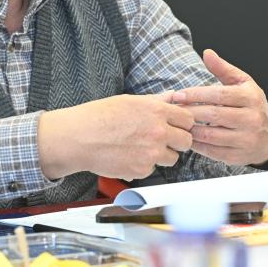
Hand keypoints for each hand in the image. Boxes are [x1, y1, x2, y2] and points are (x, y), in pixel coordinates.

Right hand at [38, 94, 194, 180]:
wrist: (79, 138)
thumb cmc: (99, 116)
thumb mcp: (129, 101)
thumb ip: (156, 101)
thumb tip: (173, 96)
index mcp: (156, 111)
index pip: (188, 120)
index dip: (183, 124)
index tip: (176, 126)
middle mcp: (158, 132)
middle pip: (186, 141)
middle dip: (177, 141)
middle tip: (163, 140)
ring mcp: (151, 153)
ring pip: (172, 158)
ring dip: (162, 155)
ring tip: (142, 148)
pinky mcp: (142, 170)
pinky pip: (153, 169)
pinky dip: (144, 165)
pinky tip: (129, 156)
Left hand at [171, 49, 267, 165]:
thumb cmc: (252, 105)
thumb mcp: (243, 84)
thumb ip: (223, 69)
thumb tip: (207, 53)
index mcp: (251, 98)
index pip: (219, 94)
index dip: (196, 94)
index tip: (177, 95)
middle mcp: (251, 119)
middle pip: (213, 115)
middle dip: (190, 111)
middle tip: (172, 109)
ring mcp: (246, 139)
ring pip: (211, 135)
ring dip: (190, 129)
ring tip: (177, 122)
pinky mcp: (238, 156)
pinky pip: (212, 151)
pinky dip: (197, 144)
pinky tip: (187, 136)